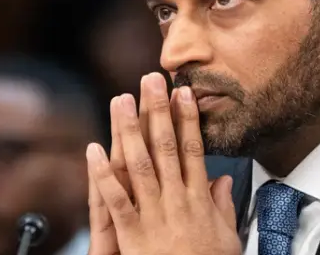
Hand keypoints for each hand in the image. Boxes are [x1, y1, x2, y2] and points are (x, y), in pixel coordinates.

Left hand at [86, 73, 240, 254]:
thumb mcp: (227, 238)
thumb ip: (223, 206)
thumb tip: (224, 178)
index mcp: (198, 199)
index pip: (193, 149)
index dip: (187, 118)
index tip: (182, 92)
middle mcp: (176, 200)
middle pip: (166, 147)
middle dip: (157, 111)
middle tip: (151, 80)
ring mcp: (153, 215)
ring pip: (139, 165)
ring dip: (128, 130)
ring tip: (120, 100)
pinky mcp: (132, 235)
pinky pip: (115, 201)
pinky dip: (102, 175)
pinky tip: (92, 151)